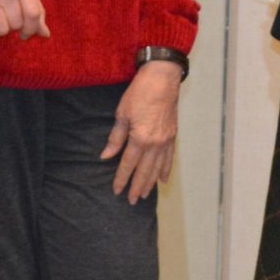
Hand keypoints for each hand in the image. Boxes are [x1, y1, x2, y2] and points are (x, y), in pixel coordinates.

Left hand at [104, 60, 180, 198]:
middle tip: (131, 201)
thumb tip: (106, 155)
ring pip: (158, 167)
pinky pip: (169, 158)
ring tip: (144, 195)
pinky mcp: (172, 135)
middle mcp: (155, 143)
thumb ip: (116, 137)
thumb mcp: (122, 113)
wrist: (162, 78)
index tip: (116, 190)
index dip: (121, 178)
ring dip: (150, 182)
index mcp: (140, 138)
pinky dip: (166, 170)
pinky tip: (163, 179)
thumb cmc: (140, 93)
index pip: (128, 164)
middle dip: (137, 186)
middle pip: (144, 170)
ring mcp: (166, 140)